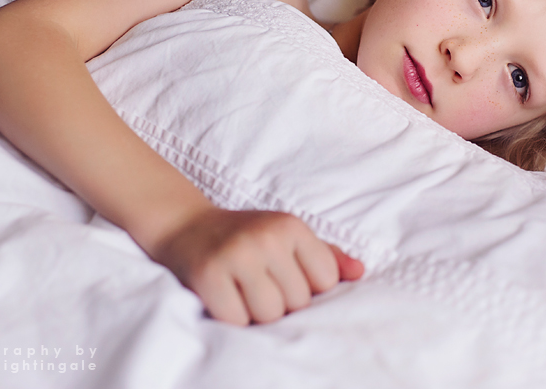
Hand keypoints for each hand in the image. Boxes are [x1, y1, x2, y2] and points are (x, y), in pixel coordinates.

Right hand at [152, 207, 363, 324]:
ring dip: (256, 314)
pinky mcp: (208, 276)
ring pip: (269, 315)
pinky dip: (232, 318)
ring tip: (242, 292)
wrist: (186, 225)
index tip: (284, 277)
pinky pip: (237, 321)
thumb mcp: (286, 236)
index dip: (307, 288)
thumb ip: (325, 255)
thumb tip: (360, 272)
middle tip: (257, 284)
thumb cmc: (246, 236)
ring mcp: (237, 255)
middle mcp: (267, 237)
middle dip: (280, 302)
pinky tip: (225, 298)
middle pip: (297, 303)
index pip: (326, 281)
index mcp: (291, 226)